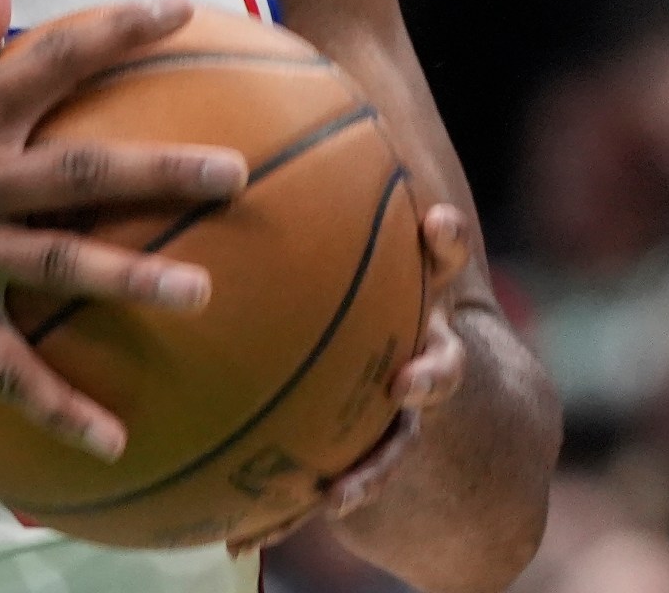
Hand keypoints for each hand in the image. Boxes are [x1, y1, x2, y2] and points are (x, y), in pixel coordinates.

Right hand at [0, 0, 249, 461]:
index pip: (47, 59)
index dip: (114, 32)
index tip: (183, 12)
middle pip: (72, 171)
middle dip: (156, 170)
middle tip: (235, 173)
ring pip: (52, 266)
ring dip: (127, 281)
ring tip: (201, 294)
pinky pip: (6, 369)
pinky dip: (58, 406)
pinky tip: (115, 439)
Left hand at [227, 203, 473, 555]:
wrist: (451, 428)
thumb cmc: (371, 314)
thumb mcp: (353, 267)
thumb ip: (303, 209)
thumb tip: (217, 128)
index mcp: (412, 306)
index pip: (439, 265)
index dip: (444, 245)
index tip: (438, 224)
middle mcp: (421, 364)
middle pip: (443, 365)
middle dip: (436, 370)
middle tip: (415, 378)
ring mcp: (408, 425)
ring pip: (398, 450)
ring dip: (373, 470)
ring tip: (343, 493)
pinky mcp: (368, 471)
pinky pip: (330, 494)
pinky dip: (290, 515)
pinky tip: (239, 540)